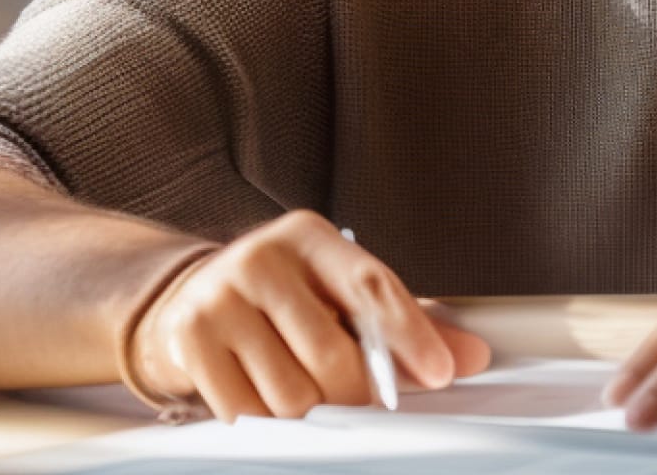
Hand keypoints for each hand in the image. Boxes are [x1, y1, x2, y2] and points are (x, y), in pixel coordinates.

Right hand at [129, 210, 492, 420]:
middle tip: (359, 399)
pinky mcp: (189, 339)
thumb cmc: (282, 297)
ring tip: (299, 385)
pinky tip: (262, 392)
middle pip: (332, 354)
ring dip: (308, 410)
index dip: (410, 333)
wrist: (187, 298)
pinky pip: (247, 411)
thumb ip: (403, 321)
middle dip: (355, 392)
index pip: (370, 285)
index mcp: (309, 237)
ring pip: (292, 393)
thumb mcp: (338, 292)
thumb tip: (470, 354)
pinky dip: (266, 419)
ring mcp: (219, 297)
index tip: (441, 372)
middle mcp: (260, 258)